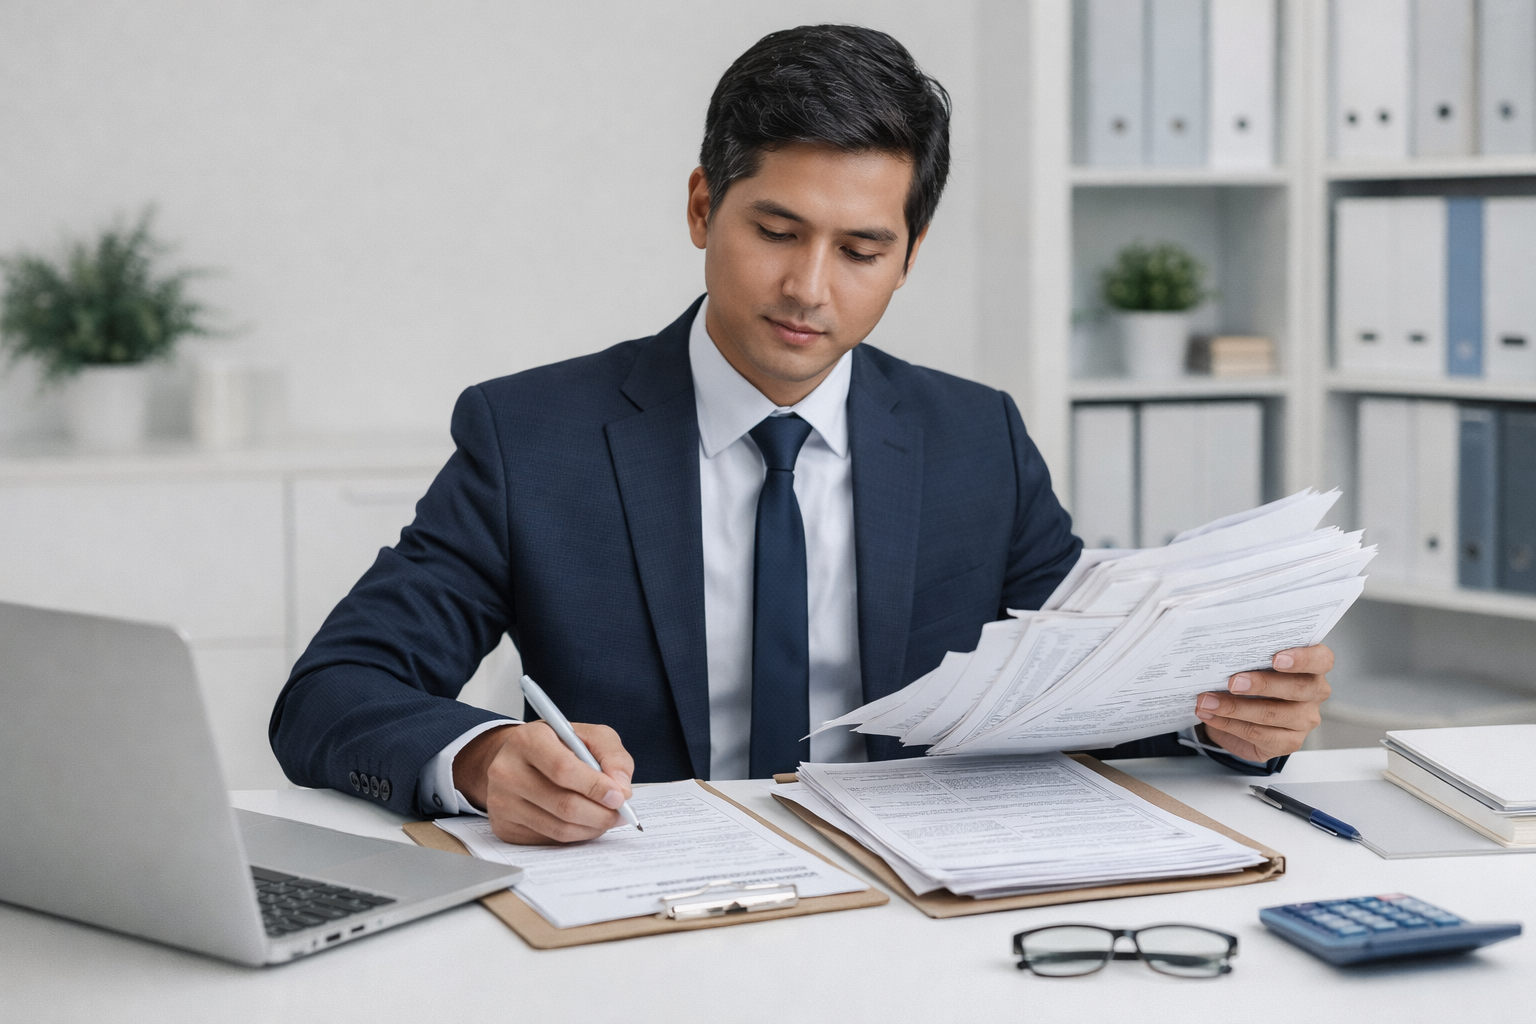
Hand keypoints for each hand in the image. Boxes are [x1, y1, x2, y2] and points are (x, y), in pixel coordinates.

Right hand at [452, 721, 634, 844]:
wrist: (518, 759)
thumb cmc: (558, 746)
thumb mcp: (589, 736)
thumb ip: (612, 755)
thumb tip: (622, 789)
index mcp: (527, 740)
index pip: (563, 769)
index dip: (595, 787)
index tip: (620, 797)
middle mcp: (506, 771)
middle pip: (563, 804)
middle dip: (601, 814)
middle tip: (621, 815)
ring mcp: (501, 802)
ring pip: (558, 828)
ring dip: (591, 828)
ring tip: (607, 819)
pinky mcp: (503, 827)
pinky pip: (548, 840)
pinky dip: (574, 835)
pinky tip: (584, 823)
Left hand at [1194, 645, 1333, 762]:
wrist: (1242, 716)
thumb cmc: (1252, 680)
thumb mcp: (1252, 663)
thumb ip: (1248, 654)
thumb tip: (1218, 649)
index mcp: (1312, 666)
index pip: (1321, 659)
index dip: (1302, 658)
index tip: (1276, 658)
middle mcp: (1314, 693)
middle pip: (1296, 688)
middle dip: (1261, 684)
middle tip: (1233, 682)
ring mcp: (1304, 719)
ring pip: (1272, 714)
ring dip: (1234, 708)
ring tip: (1207, 701)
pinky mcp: (1289, 742)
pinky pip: (1258, 734)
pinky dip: (1230, 724)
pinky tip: (1212, 716)